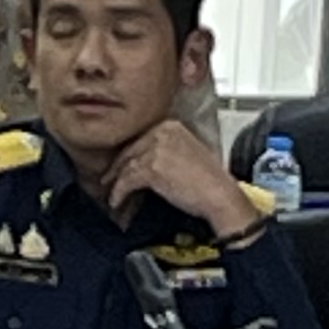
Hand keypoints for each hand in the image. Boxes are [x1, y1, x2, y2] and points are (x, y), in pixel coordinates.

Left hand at [108, 119, 260, 238]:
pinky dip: (118, 193)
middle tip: (107, 180)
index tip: (120, 166)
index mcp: (171, 126)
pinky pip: (125, 181)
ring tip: (111, 194)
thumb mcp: (188, 152)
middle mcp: (161, 132)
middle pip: (129, 151)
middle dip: (117, 168)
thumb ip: (165, 149)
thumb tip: (143, 161)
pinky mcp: (150, 168)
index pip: (140, 139)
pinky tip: (115, 202)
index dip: (128, 155)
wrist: (220, 196)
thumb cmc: (209, 180)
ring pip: (125, 166)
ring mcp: (154, 149)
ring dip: (116, 183)